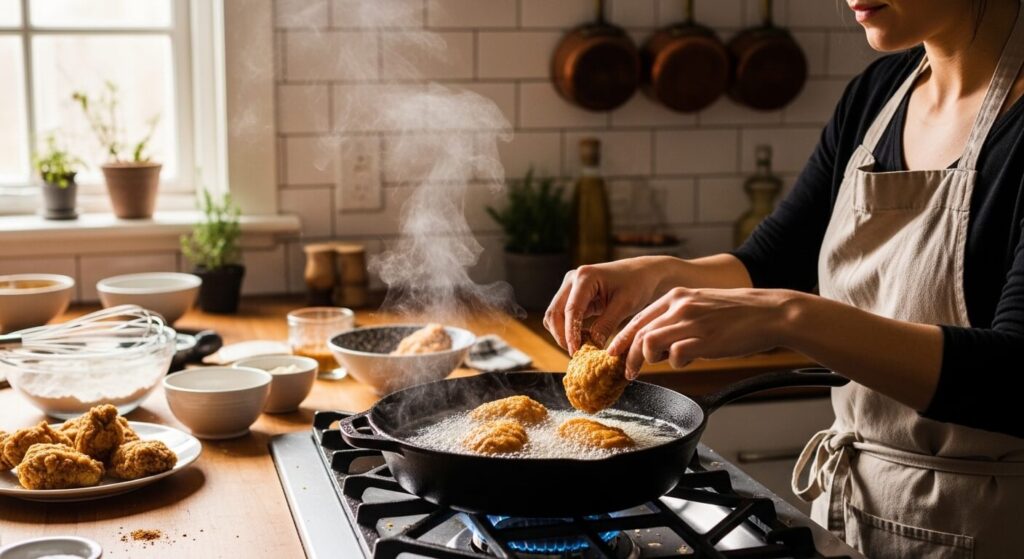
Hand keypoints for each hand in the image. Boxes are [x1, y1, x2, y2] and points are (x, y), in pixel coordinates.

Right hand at [543, 257, 674, 354]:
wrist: (642, 273)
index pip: (571, 310)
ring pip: (554, 315)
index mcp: (585, 277)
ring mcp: (570, 287)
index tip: (575, 352)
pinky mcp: (573, 295)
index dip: (571, 333)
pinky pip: (562, 315)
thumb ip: (606, 325)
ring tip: (582, 346)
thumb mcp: (625, 305)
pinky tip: (583, 337)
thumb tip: (593, 345)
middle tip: (576, 353)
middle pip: (555, 312)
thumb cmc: (637, 284)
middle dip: (562, 335)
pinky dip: (568, 329)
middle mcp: (572, 279)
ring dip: (562, 333)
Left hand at [606, 287, 803, 378]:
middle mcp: (679, 306)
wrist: (770, 312)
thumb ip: (678, 317)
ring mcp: (691, 322)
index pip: (638, 319)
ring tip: (657, 366)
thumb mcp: (701, 304)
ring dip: (648, 360)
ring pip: (649, 343)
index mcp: (676, 296)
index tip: (615, 354)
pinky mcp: (704, 340)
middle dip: (628, 356)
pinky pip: (675, 356)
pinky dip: (675, 363)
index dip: (623, 339)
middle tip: (628, 372)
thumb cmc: (737, 313)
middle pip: (638, 333)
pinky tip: (686, 362)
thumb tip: (657, 339)